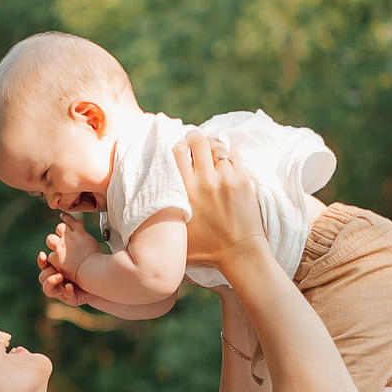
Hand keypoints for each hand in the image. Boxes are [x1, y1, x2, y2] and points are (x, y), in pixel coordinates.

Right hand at [37, 217, 93, 305]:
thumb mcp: (79, 245)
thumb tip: (65, 216)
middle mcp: (56, 277)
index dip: (42, 260)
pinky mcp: (70, 297)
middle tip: (52, 265)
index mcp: (56, 266)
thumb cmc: (88, 261)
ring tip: (59, 277)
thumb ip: (71, 233)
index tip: (43, 254)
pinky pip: (65, 297)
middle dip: (45, 270)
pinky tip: (72, 287)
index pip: (44, 263)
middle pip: (42, 275)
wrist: (101, 278)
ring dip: (51, 281)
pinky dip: (67, 292)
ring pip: (47, 288)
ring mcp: (61, 288)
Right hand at [176, 132, 264, 267]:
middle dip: (194, 137)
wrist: (239, 254)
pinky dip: (229, 148)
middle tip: (193, 140)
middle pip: (196, 141)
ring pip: (216, 144)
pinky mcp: (242, 180)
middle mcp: (203, 181)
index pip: (176, 152)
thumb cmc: (207, 251)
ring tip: (210, 144)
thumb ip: (164, 217)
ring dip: (212, 142)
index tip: (179, 148)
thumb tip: (150, 209)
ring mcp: (225, 178)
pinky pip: (234, 153)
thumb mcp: (177, 235)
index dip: (177, 146)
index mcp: (185, 192)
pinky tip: (226, 150)